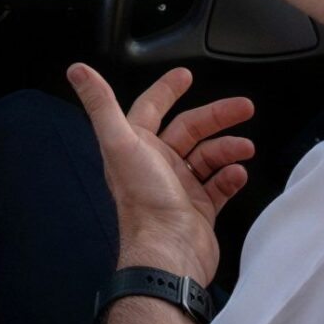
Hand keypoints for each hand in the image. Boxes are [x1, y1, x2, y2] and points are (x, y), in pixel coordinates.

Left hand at [66, 63, 255, 285]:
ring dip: (228, 148)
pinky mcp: (198, 209)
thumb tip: (79, 71)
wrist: (168, 252)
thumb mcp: (120, 143)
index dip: (166, 90)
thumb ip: (101, 104)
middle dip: (217, 116)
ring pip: (208, 156)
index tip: (185, 76)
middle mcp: (156, 165)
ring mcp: (178, 188)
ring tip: (244, 148)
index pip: (151, 109)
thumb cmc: (143, 202)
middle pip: (190, 129)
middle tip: (243, 107)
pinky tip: (238, 174)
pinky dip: (231, 177)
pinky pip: (220, 186)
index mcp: (136, 147)